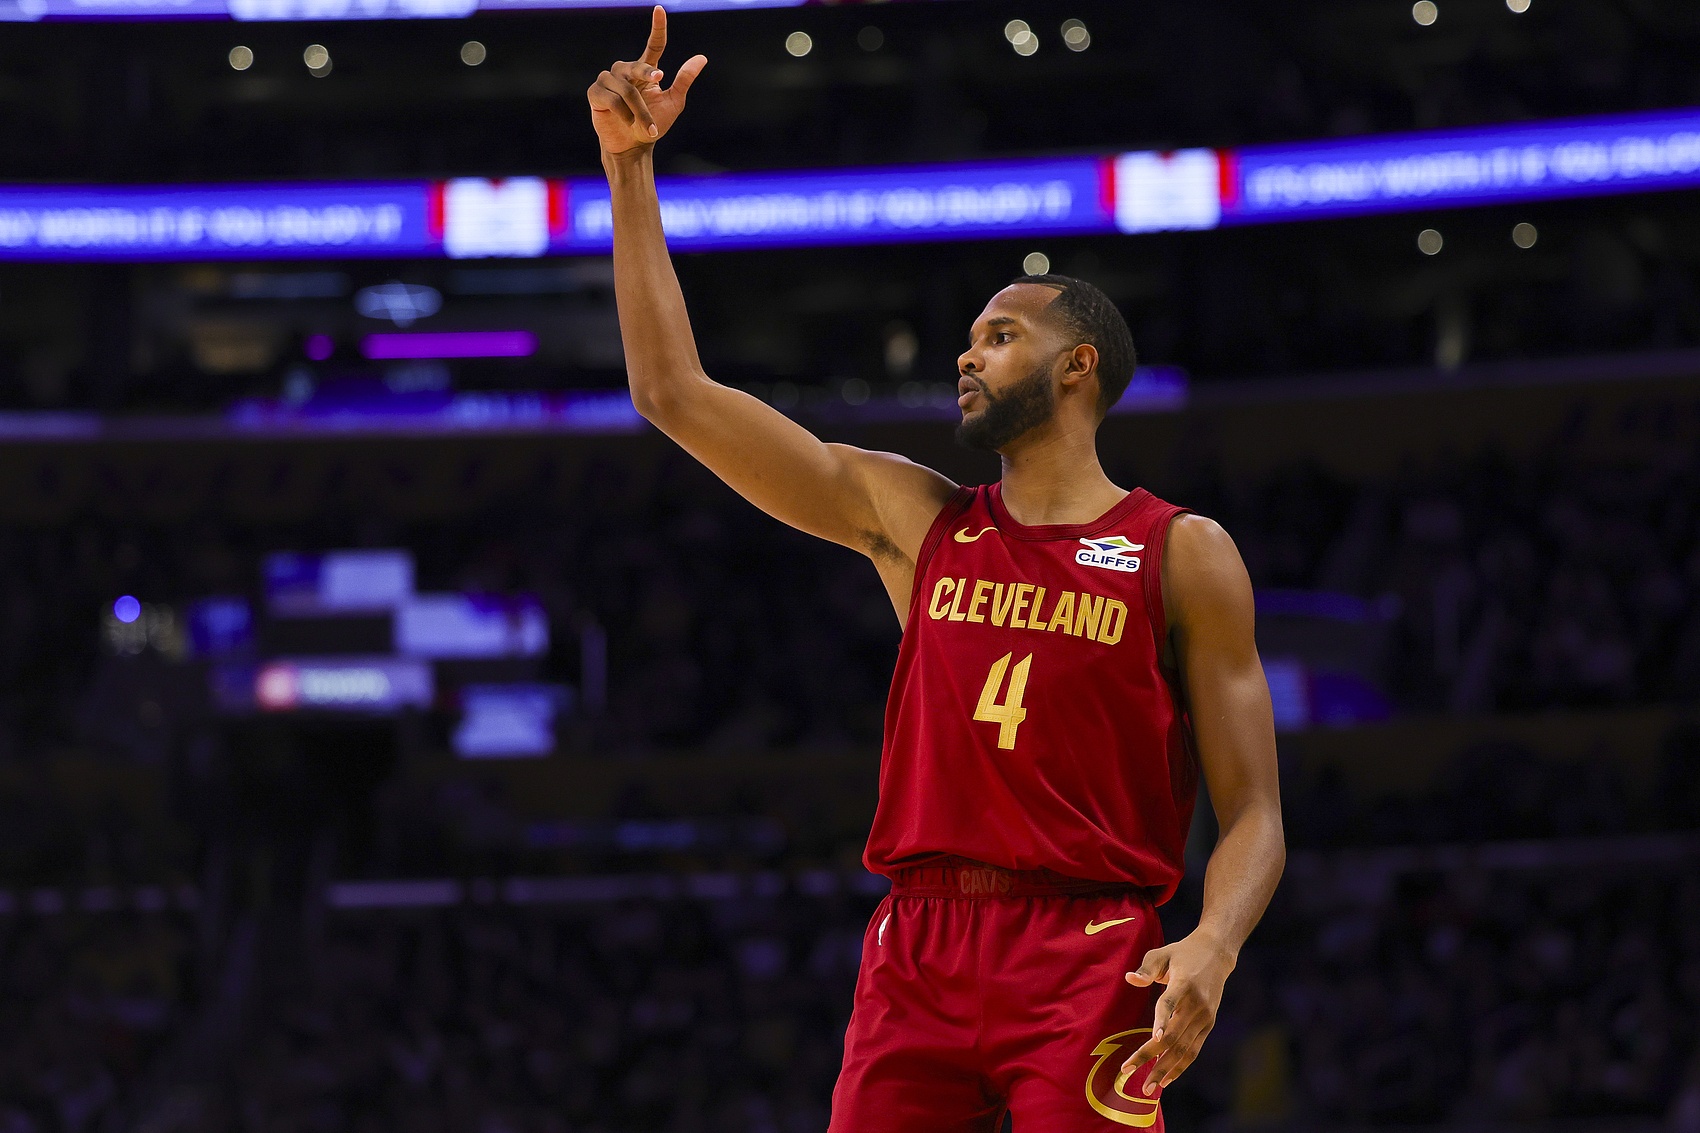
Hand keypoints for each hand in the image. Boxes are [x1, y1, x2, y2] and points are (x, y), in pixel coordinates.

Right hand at [587, 5, 707, 156]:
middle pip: (637, 66)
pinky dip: (623, 113)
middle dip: (647, 76)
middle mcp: (625, 71)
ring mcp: (608, 80)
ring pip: (626, 88)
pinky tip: (627, 123)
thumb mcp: (673, 103)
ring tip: (646, 127)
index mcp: (645, 70)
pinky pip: (611, 98)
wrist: (633, 147)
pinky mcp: (595, 93)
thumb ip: (684, 80)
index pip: (653, 45)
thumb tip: (702, 58)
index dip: (657, 27)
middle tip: (659, 81)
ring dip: (639, 110)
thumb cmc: (653, 125)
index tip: (660, 10)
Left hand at [1120, 930, 1235, 1093]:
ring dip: (1164, 1069)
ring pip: (1184, 1049)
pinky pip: (1193, 1050)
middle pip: (1173, 1035)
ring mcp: (1204, 1017)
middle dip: (1150, 1056)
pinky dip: (1180, 1066)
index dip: (1161, 1020)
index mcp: (1184, 983)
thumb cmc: (1182, 953)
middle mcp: (1196, 1004)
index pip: (1169, 1004)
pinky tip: (1166, 1079)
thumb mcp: (1162, 953)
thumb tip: (1130, 979)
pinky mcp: (1208, 1025)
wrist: (1216, 954)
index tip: (1152, 1038)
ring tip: (1147, 1087)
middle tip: (1127, 1071)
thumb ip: (1146, 968)